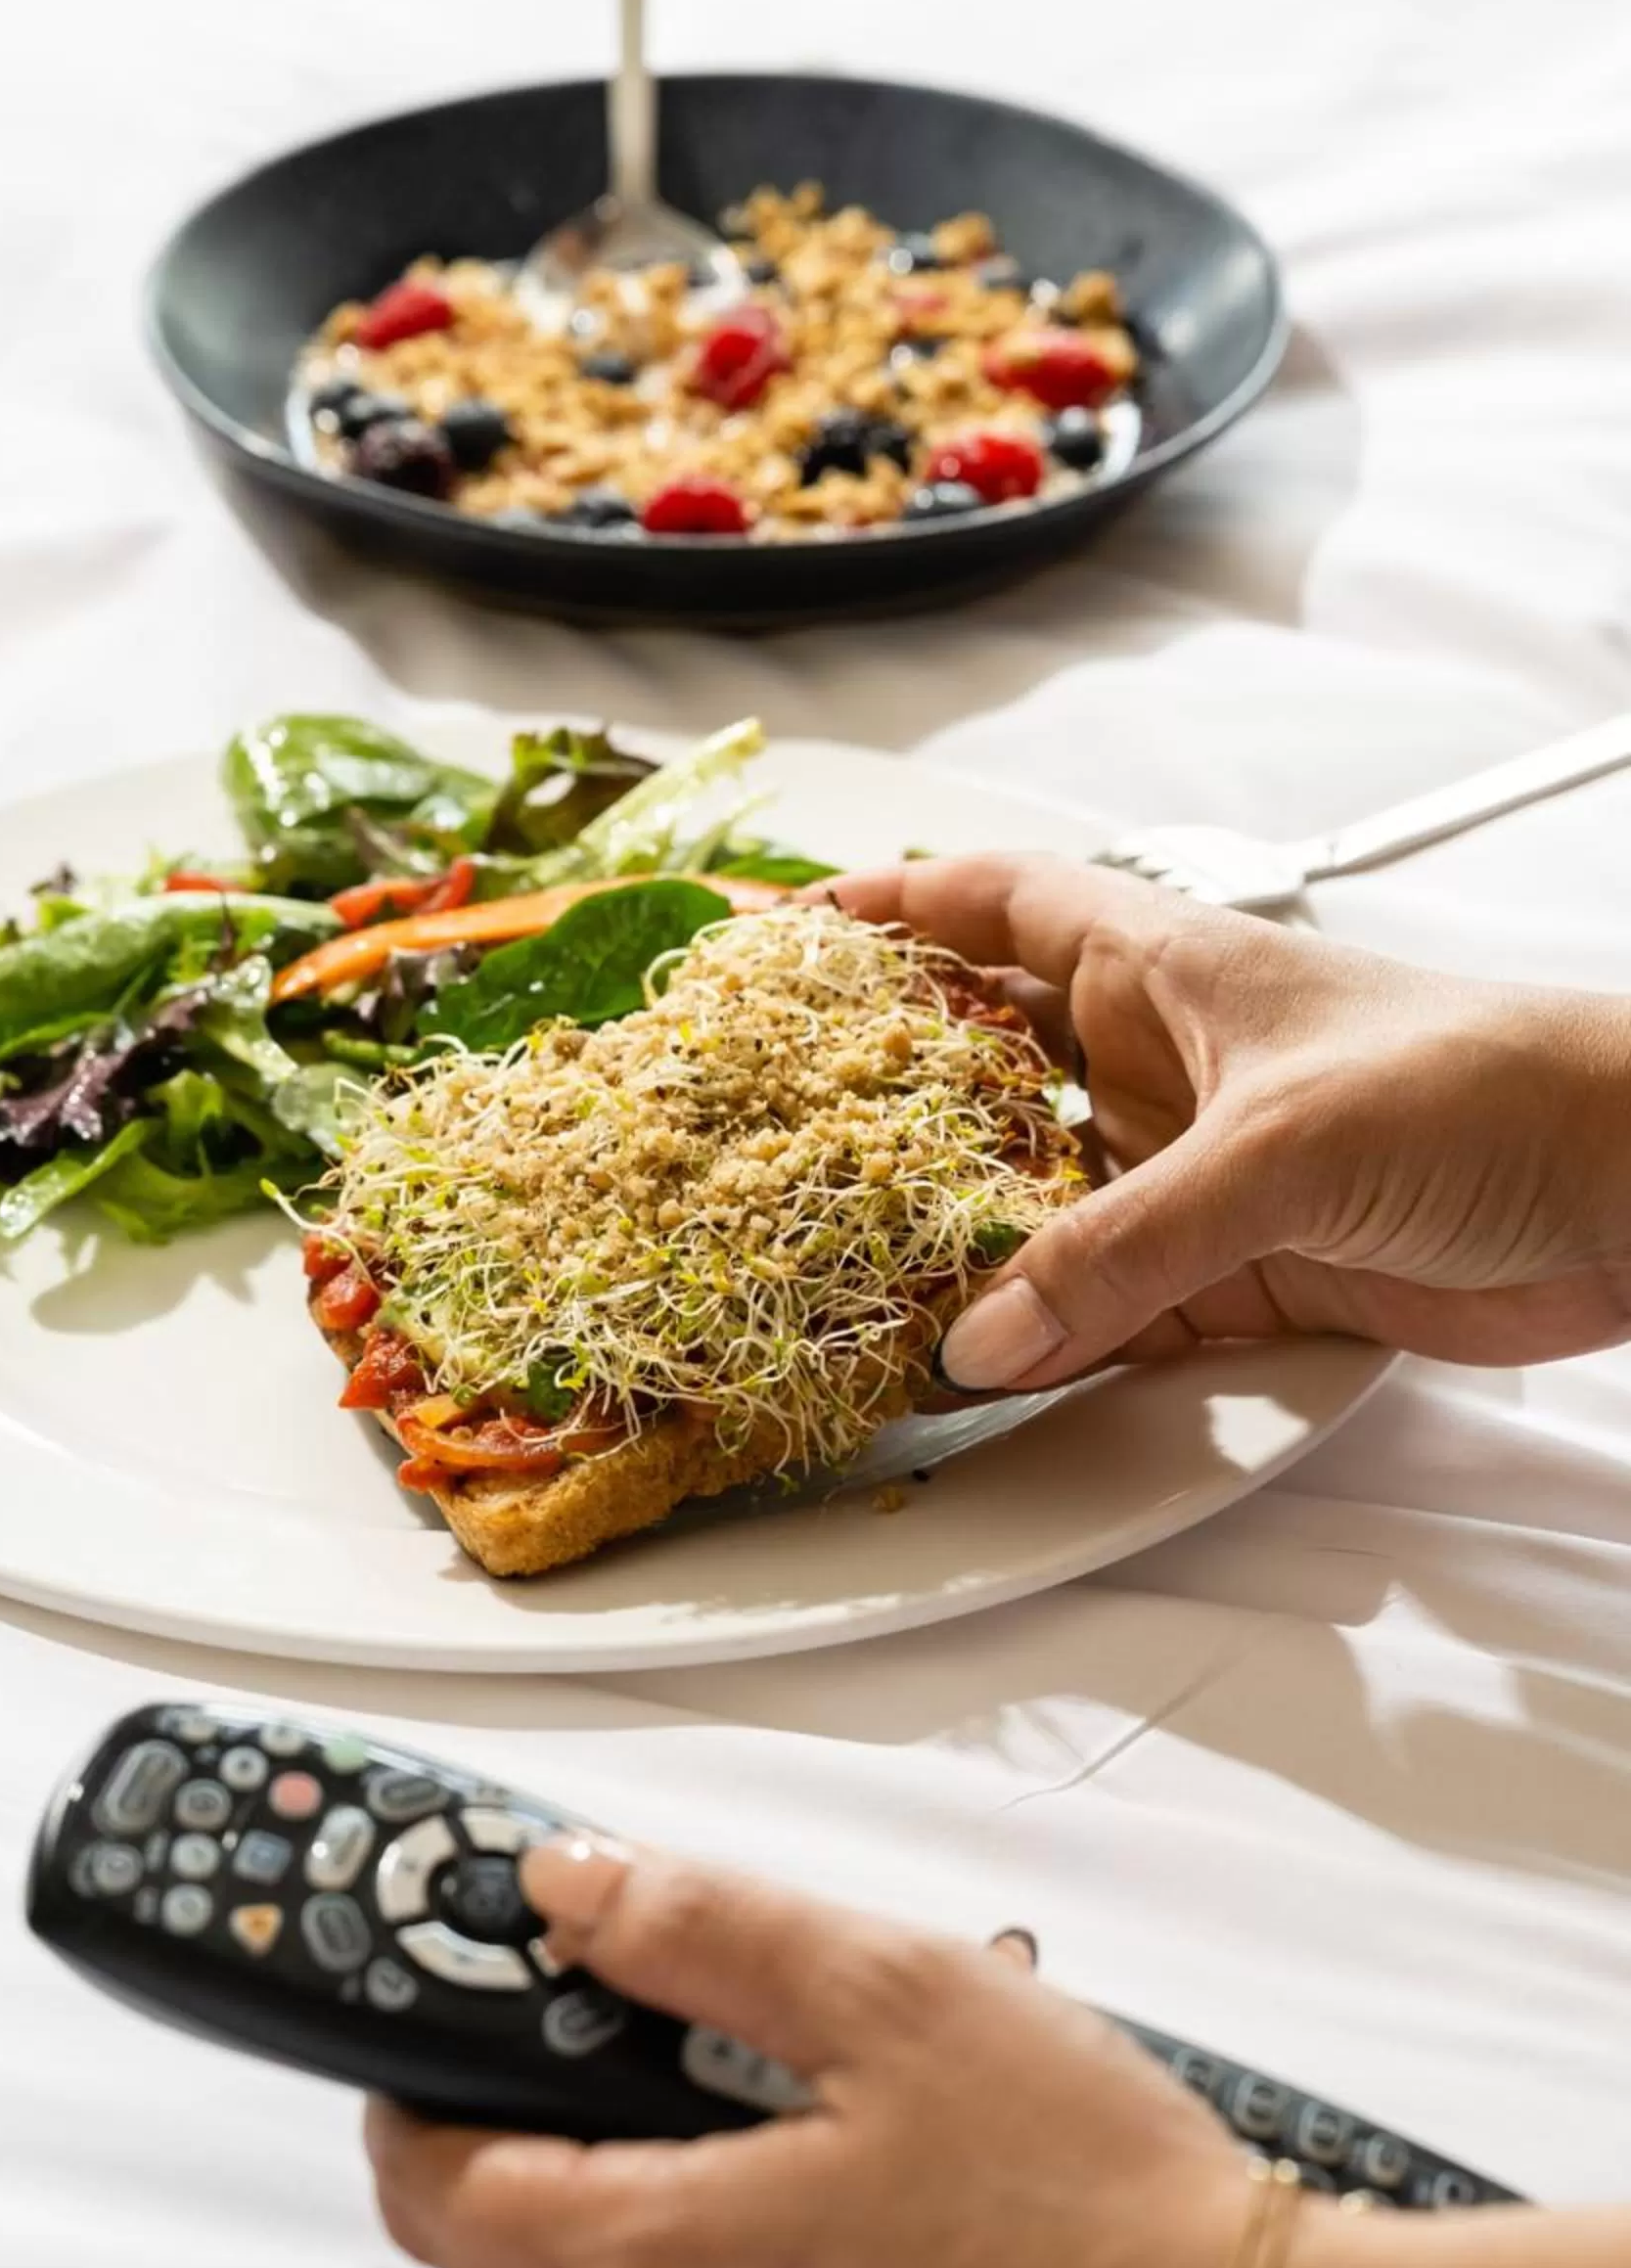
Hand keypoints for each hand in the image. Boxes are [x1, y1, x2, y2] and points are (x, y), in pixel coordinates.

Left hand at [367, 1835, 1247, 2267]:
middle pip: (561, 2230)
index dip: (418, 2078)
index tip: (447, 2002)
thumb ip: (698, 1925)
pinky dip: (805, 2266)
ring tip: (888, 2102)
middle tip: (741, 2020)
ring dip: (734, 2180)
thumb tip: (567, 1887)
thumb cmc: (1096, 2209)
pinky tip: (936, 2202)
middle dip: (622, 2111)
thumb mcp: (889, 1994)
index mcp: (660, 2267)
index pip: (435, 2182)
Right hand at [828, 856, 1630, 1389]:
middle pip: (989, 1062)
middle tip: (780, 1137)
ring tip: (849, 1271)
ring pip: (1037, 1197)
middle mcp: (1166, 1060)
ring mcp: (1200, 1168)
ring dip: (959, 1236)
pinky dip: (1048, 1334)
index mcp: (1164, 966)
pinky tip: (984, 1363)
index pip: (995, 904)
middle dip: (889, 1096)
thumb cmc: (1486, 1088)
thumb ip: (1124, 1247)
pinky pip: (1108, 1302)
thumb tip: (984, 1332)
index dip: (889, 908)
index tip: (780, 940)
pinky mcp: (1245, 1270)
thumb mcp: (1279, 1148)